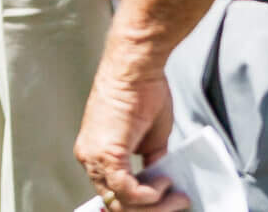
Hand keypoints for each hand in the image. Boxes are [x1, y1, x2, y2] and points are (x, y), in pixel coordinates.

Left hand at [77, 45, 190, 210]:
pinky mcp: (107, 155)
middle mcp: (89, 159)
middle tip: (177, 203)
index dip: (143, 205)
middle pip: (117, 205)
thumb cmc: (143, 93)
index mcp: (96, 154)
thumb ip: (150, 163)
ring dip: (155, 206)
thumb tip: (160, 183)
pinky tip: (164, 184)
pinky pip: (128, 191)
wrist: (136, 69)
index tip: (168, 202)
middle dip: (152, 210)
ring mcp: (95, 158)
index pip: (115, 195)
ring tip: (175, 196)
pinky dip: (150, 195)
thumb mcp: (150, 138)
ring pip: (123, 203)